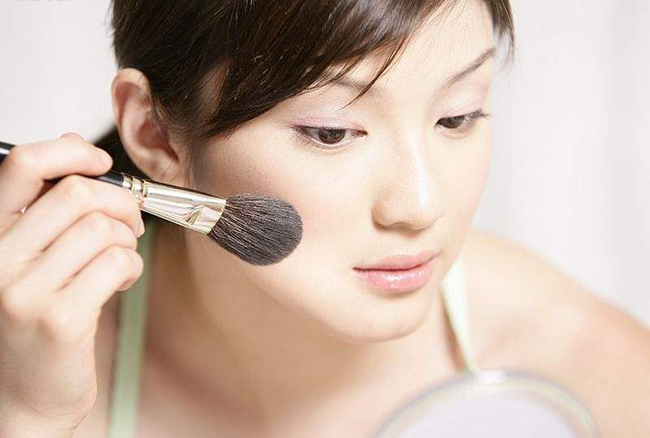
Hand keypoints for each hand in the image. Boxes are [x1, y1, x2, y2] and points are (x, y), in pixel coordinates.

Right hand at [0, 132, 143, 435]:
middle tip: (129, 223)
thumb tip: (74, 143)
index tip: (101, 162)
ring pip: (104, 228)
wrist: (25, 393)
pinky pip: (117, 262)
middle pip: (78, 194)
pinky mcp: (59, 318)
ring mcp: (24, 290)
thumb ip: (46, 204)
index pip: (23, 166)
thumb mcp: (30, 254)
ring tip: (120, 258)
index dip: (71, 152)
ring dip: (128, 239)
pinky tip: (120, 281)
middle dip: (121, 202)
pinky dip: (131, 266)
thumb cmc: (34, 318)